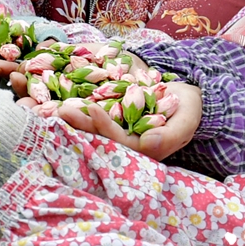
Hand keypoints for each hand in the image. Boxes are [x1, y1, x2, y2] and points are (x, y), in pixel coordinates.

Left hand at [56, 82, 201, 160]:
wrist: (184, 96)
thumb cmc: (188, 109)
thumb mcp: (187, 119)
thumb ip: (172, 134)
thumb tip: (148, 143)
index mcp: (141, 149)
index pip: (119, 141)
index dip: (105, 127)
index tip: (94, 109)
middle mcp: (123, 143)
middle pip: (97, 136)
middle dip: (80, 123)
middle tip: (62, 110)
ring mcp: (115, 130)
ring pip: (90, 126)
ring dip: (73, 117)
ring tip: (56, 104)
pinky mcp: (109, 117)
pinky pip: (89, 113)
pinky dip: (75, 105)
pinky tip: (59, 97)